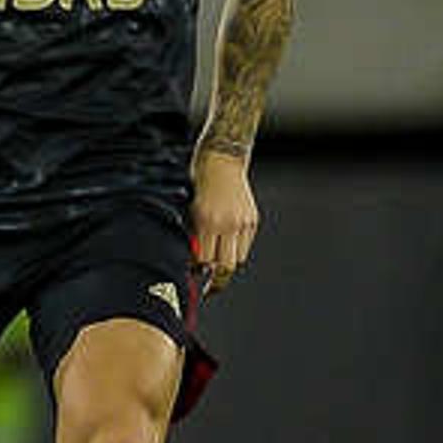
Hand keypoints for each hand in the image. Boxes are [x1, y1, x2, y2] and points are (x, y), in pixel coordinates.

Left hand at [193, 151, 258, 293]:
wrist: (221, 159)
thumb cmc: (199, 181)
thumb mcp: (190, 209)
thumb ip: (193, 236)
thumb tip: (194, 261)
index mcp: (207, 222)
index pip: (205, 260)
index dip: (199, 272)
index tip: (195, 280)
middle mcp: (227, 224)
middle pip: (225, 266)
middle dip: (216, 277)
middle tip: (209, 283)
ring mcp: (243, 222)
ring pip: (237, 258)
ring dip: (227, 261)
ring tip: (217, 257)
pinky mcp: (253, 219)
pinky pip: (245, 245)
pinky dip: (236, 248)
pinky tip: (227, 241)